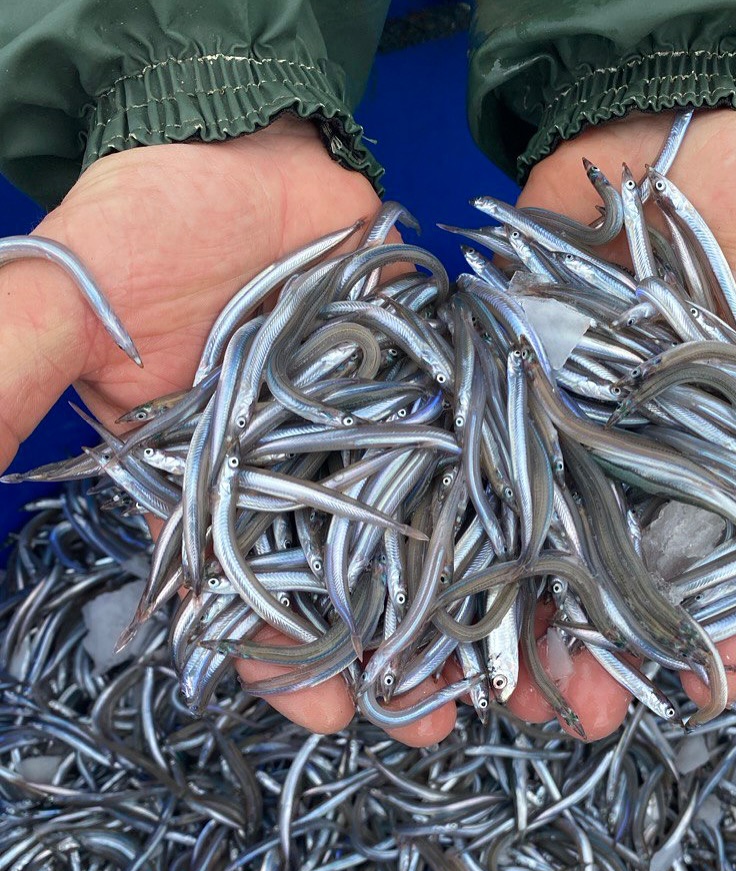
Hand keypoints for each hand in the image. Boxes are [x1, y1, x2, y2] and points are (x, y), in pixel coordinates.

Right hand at [0, 116, 629, 746]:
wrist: (251, 146)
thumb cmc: (152, 219)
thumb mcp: (68, 297)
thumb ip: (11, 373)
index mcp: (208, 484)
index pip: (238, 591)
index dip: (275, 653)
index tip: (324, 708)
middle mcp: (296, 477)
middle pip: (346, 587)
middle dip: (388, 657)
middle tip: (434, 719)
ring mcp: (373, 438)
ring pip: (421, 541)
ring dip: (459, 607)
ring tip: (507, 677)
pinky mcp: (433, 395)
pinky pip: (476, 462)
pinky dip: (506, 514)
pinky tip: (543, 568)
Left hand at [517, 108, 735, 716]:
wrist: (659, 137)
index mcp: (728, 456)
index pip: (730, 564)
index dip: (723, 630)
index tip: (707, 690)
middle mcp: (643, 460)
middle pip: (624, 577)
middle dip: (605, 653)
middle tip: (582, 717)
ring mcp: (569, 434)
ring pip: (546, 548)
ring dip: (526, 623)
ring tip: (508, 695)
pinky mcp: (505, 395)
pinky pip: (483, 473)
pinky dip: (465, 534)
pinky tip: (450, 597)